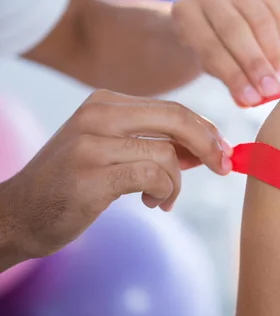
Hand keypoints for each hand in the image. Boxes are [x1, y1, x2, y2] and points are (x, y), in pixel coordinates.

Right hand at [0, 89, 231, 266]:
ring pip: (167, 154)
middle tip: (222, 168)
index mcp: (105, 101)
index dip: (205, 130)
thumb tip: (207, 148)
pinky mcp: (90, 174)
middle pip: (177, 119)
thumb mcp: (115, 152)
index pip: (173, 108)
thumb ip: (157, 144)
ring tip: (164, 199)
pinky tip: (154, 204)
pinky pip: (152, 176)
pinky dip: (165, 192)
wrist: (17, 213)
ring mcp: (91, 142)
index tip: (223, 151)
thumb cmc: (73, 183)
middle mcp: (97, 113)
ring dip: (178, 183)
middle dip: (209, 145)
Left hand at [172, 0, 279, 106]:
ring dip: (272, 54)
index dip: (233, 75)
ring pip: (261, 20)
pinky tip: (278, 57)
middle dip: (255, 64)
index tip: (252, 100)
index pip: (210, 46)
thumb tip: (253, 100)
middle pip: (235, 29)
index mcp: (184, 11)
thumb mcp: (211, 67)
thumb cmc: (212, 49)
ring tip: (276, 79)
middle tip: (271, 91)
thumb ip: (231, 82)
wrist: (215, 20)